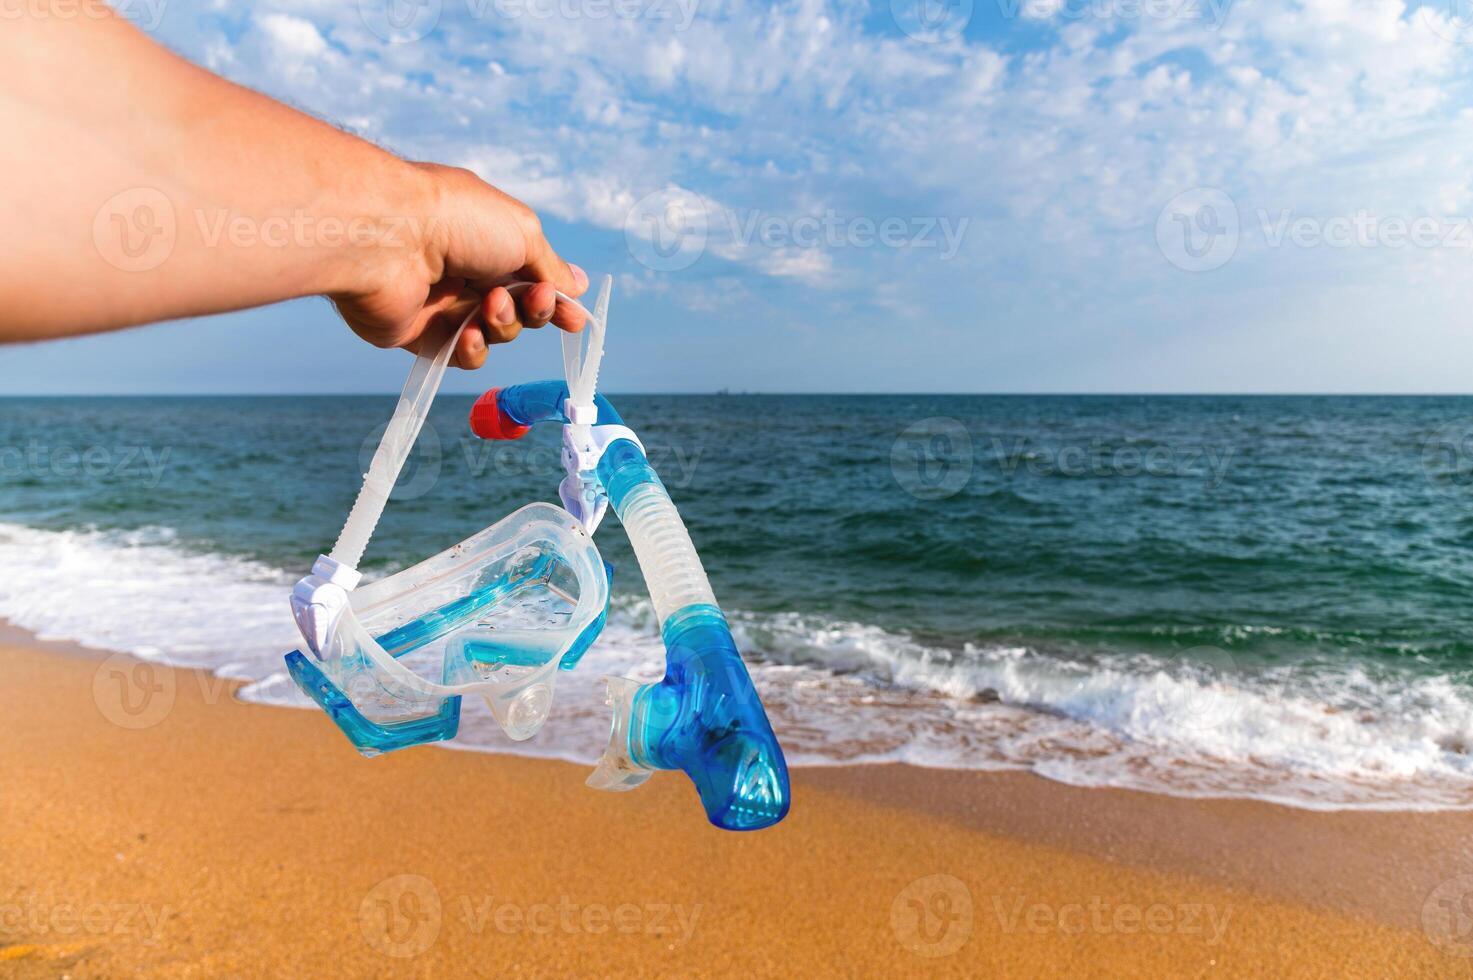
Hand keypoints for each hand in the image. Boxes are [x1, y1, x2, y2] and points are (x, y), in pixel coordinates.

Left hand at [331, 163, 588, 369]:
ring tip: (487, 307)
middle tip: (533, 300)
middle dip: (533, 309)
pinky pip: (461, 355)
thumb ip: (551, 268)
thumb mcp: (523, 233)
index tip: (574, 319)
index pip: (533, 276)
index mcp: (487, 236)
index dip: (555, 300)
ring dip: (503, 325)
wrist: (387, 238)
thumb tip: (578, 286)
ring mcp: (442, 302)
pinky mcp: (419, 333)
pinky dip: (473, 348)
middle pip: (518, 308)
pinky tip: (468, 333)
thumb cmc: (456, 220)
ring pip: (494, 333)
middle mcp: (465, 268)